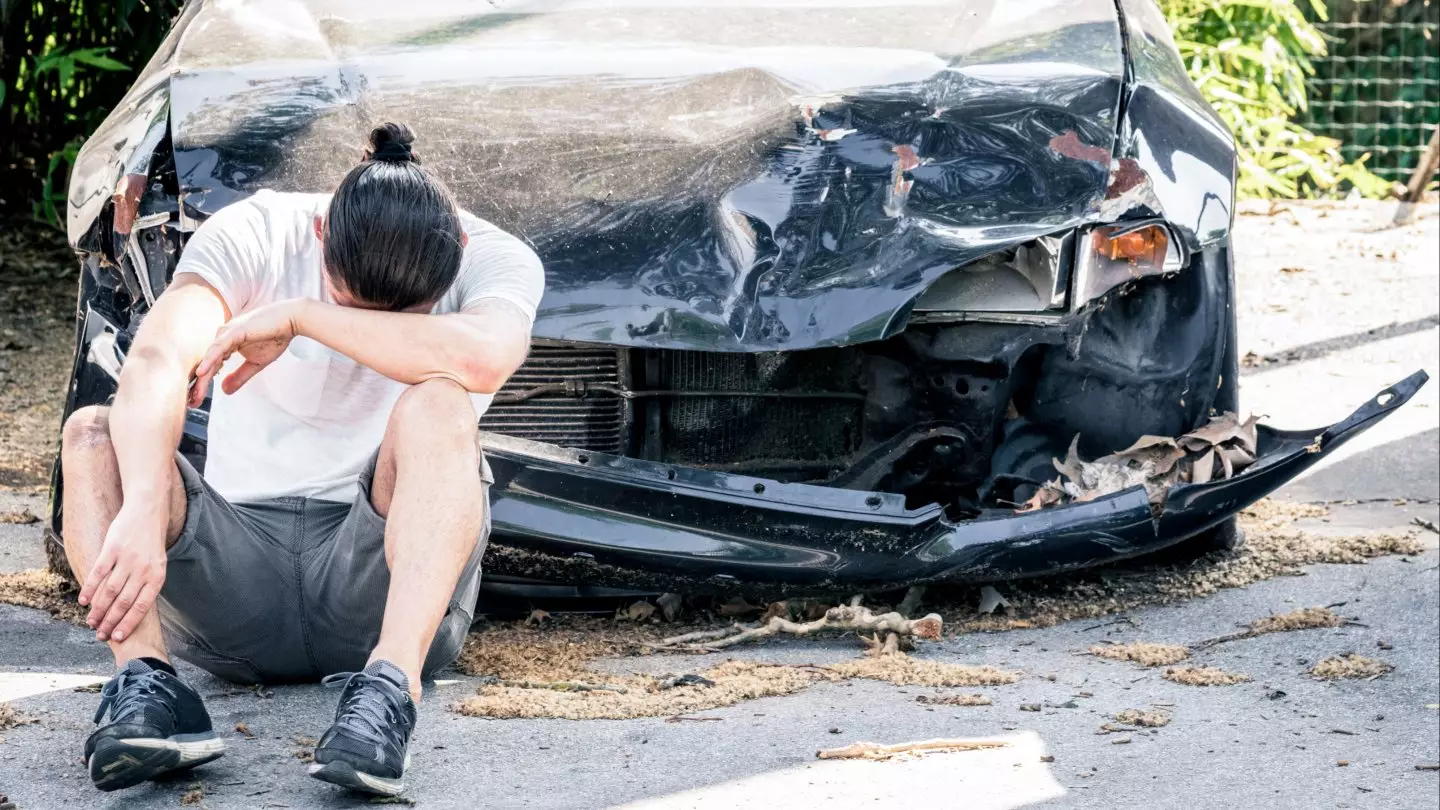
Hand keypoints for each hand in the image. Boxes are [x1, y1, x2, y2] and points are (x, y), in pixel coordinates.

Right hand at [80, 504, 168, 642]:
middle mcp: (143, 569)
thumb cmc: (151, 541)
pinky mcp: (111, 548)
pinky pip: (98, 573)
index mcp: (157, 575)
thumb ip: (146, 584)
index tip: (118, 637)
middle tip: (100, 635)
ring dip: (98, 610)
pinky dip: (89, 589)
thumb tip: (133, 610)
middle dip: (111, 621)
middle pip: (124, 602)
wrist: (147, 510)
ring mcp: (127, 559)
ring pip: (109, 591)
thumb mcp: (158, 563)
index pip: (142, 606)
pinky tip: (83, 602)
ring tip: (91, 622)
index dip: (129, 623)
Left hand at [189, 300, 305, 406]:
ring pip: (210, 357)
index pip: (211, 366)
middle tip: (192, 403)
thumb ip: (239, 376)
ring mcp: (226, 333)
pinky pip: (219, 348)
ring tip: (194, 394)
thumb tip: (223, 390)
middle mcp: (222, 337)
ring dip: (202, 376)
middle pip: (207, 363)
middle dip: (199, 384)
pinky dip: (209, 360)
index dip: (204, 384)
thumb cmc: (275, 337)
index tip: (197, 401)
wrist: (290, 320)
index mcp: (226, 343)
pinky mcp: (234, 331)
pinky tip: (201, 372)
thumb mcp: (256, 363)